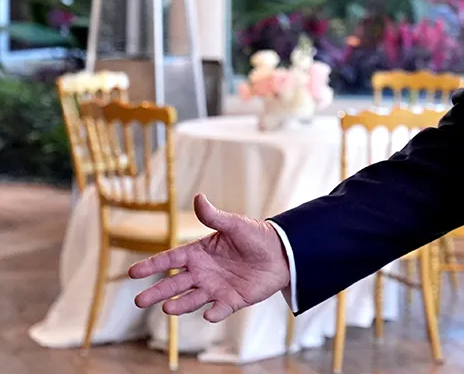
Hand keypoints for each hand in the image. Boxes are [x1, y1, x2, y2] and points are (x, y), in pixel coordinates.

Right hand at [129, 193, 290, 322]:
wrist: (282, 252)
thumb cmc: (256, 236)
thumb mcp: (235, 224)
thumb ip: (214, 216)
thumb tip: (198, 197)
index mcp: (199, 253)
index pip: (170, 259)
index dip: (151, 266)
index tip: (132, 273)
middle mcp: (202, 272)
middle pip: (174, 284)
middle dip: (157, 292)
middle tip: (138, 301)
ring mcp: (215, 288)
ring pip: (191, 299)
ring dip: (180, 305)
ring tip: (167, 308)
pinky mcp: (232, 300)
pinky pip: (220, 309)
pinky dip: (214, 313)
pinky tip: (209, 314)